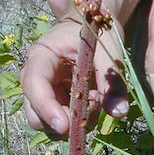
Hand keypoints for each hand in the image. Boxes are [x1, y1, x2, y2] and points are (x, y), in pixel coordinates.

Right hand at [20, 16, 127, 137]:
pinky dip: (78, 120)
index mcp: (42, 56)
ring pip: (47, 124)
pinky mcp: (54, 102)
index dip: (46, 108)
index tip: (65, 126)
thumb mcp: (108, 55)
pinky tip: (92, 102)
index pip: (34, 85)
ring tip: (94, 101)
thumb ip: (113, 83)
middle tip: (91, 108)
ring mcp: (43, 92)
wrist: (93, 28)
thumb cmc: (97, 34)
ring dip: (73, 122)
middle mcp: (35, 77)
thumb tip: (119, 112)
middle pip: (34, 114)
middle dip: (63, 122)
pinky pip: (61, 122)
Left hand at [144, 0, 153, 104]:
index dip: (146, 57)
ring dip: (150, 87)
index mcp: (148, 8)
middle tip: (147, 97)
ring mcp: (147, 26)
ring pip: (143, 63)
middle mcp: (142, 17)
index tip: (152, 75)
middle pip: (137, 53)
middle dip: (141, 77)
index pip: (141, 38)